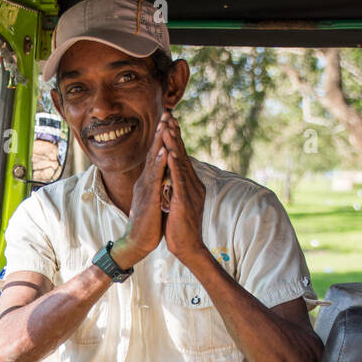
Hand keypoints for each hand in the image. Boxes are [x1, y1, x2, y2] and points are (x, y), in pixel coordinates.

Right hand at [112, 122, 168, 268]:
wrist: (138, 242)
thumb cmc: (148, 223)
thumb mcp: (154, 199)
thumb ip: (157, 185)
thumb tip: (163, 174)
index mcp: (148, 180)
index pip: (155, 154)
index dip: (162, 136)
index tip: (169, 119)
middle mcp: (145, 180)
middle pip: (153, 151)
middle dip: (161, 132)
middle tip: (167, 112)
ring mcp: (145, 189)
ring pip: (153, 161)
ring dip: (159, 142)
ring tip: (165, 125)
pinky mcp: (148, 199)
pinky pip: (155, 179)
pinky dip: (159, 164)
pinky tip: (163, 153)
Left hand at [157, 112, 205, 266]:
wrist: (187, 247)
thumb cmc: (179, 226)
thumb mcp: (176, 201)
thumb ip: (175, 186)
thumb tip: (171, 175)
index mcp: (189, 183)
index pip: (181, 157)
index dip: (175, 138)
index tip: (169, 120)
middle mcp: (192, 184)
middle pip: (182, 154)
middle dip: (175, 134)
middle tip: (169, 114)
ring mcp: (190, 192)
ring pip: (181, 164)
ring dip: (175, 145)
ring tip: (169, 127)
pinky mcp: (185, 201)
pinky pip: (179, 180)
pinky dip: (175, 166)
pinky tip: (171, 154)